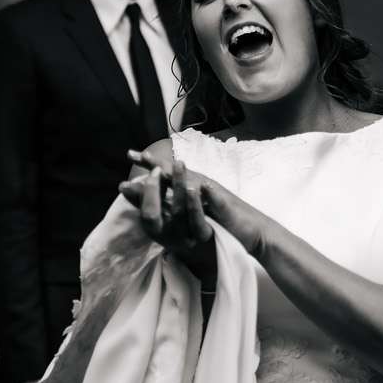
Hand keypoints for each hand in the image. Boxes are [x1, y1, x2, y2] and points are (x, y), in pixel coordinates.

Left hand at [122, 149, 274, 268]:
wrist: (252, 229)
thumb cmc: (224, 220)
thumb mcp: (197, 209)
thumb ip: (180, 201)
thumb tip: (159, 198)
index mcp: (192, 187)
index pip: (167, 174)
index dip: (150, 164)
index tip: (130, 155)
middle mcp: (201, 186)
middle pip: (175, 172)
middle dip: (156, 163)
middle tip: (134, 153)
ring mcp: (214, 194)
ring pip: (194, 182)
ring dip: (179, 174)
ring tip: (163, 166)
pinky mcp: (226, 205)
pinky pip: (216, 199)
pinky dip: (210, 193)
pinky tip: (204, 188)